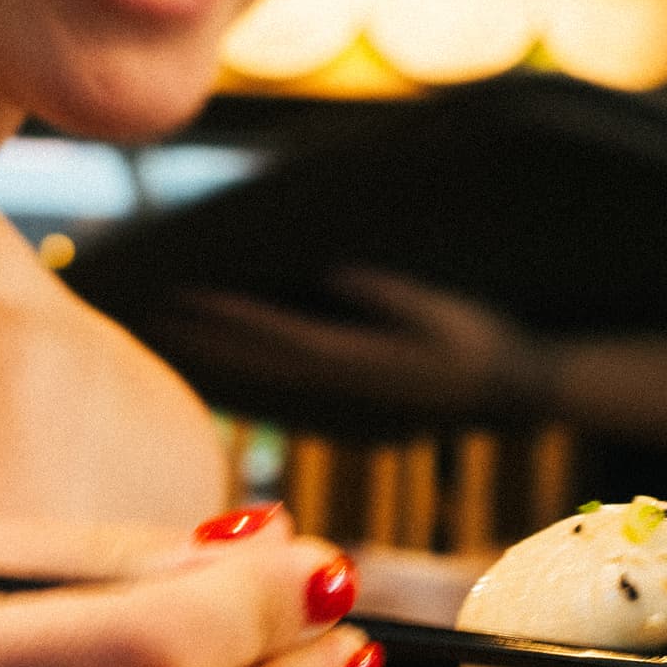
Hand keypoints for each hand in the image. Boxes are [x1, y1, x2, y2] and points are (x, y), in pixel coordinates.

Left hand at [155, 266, 553, 431]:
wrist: (511, 390)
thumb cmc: (480, 341)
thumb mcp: (441, 312)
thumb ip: (387, 295)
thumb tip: (333, 272)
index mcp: (363, 363)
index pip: (281, 338)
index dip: (233, 320)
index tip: (190, 299)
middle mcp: (345, 384)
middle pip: (260, 361)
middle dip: (208, 338)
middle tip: (155, 312)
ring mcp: (346, 395)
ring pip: (267, 375)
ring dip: (221, 353)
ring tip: (176, 326)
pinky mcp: (352, 394)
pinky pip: (287, 380)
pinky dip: (250, 364)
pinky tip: (225, 352)